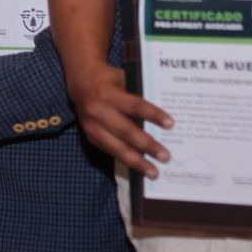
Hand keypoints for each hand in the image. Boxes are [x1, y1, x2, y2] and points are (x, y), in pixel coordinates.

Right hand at [68, 60, 172, 178]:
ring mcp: (92, 127)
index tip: (170, 124)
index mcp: (109, 94)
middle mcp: (98, 111)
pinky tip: (139, 168)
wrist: (81, 83)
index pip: (135, 106)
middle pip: (126, 131)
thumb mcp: (123, 79)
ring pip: (116, 147)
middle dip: (147, 145)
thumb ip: (138, 95)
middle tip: (165, 156)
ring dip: (137, 161)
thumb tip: (162, 114)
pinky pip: (110, 152)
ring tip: (153, 172)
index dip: (153, 115)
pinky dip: (126, 160)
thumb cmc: (109, 80)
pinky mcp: (90, 137)